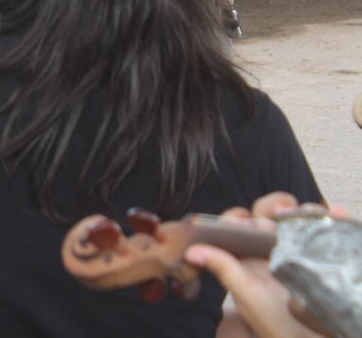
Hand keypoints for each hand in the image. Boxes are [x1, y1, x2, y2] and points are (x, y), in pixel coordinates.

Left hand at [186, 193, 336, 337]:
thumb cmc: (277, 324)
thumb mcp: (249, 296)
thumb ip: (224, 270)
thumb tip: (192, 251)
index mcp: (245, 257)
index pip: (235, 225)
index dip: (239, 217)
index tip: (249, 221)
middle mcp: (266, 251)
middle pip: (267, 216)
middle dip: (276, 207)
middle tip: (287, 211)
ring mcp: (292, 252)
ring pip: (295, 220)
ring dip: (305, 211)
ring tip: (316, 212)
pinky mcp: (317, 256)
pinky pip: (323, 232)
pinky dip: (333, 220)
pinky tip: (340, 213)